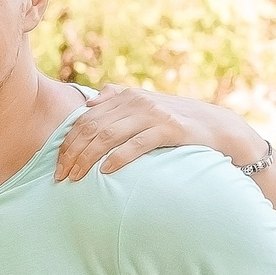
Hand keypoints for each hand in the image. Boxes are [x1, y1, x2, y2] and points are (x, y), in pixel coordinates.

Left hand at [51, 87, 261, 182]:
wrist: (218, 126)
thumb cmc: (178, 121)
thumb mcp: (147, 105)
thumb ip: (119, 99)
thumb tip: (91, 101)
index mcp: (126, 96)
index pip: (86, 119)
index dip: (68, 142)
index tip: (57, 164)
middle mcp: (136, 101)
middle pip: (92, 127)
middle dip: (73, 153)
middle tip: (61, 176)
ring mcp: (153, 114)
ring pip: (109, 135)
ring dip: (88, 158)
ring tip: (76, 178)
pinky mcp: (169, 129)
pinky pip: (137, 144)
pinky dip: (119, 157)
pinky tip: (106, 172)